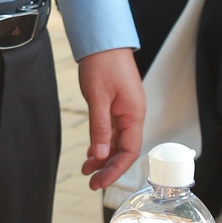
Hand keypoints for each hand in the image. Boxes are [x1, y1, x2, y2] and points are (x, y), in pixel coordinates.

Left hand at [76, 47, 144, 190]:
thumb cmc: (102, 65)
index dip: (116, 169)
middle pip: (125, 149)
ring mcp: (126, 109)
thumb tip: (102, 155)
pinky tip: (93, 151)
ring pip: (117, 141)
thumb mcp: (98, 99)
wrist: (103, 40)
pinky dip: (103, 142)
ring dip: (104, 156)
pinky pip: (113, 130)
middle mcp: (134, 114)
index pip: (130, 151)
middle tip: (91, 181)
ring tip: (87, 169)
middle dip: (109, 167)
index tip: (100, 182)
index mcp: (134, 114)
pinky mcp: (118, 104)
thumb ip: (101, 128)